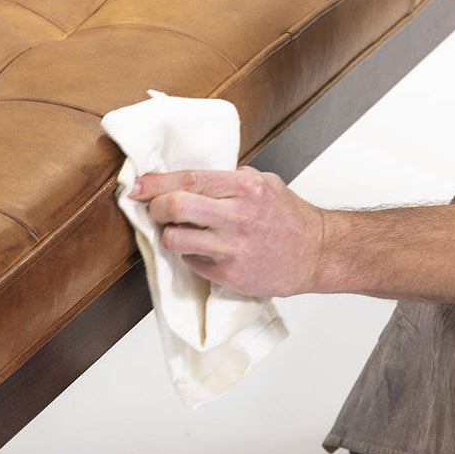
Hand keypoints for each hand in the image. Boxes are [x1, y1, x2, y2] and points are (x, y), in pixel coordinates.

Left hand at [129, 167, 325, 297]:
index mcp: (245, 187)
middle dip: (155, 207)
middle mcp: (238, 216)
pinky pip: (191, 261)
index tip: (137, 185)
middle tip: (155, 209)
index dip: (155, 182)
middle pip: (175, 206)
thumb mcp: (263, 183)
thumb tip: (185, 179)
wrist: (317, 253)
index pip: (188, 179)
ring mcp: (233, 247)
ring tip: (179, 231)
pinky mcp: (229, 274)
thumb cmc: (289, 218)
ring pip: (175, 238)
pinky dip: (189, 254)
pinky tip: (202, 249)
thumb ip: (227, 180)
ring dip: (168, 234)